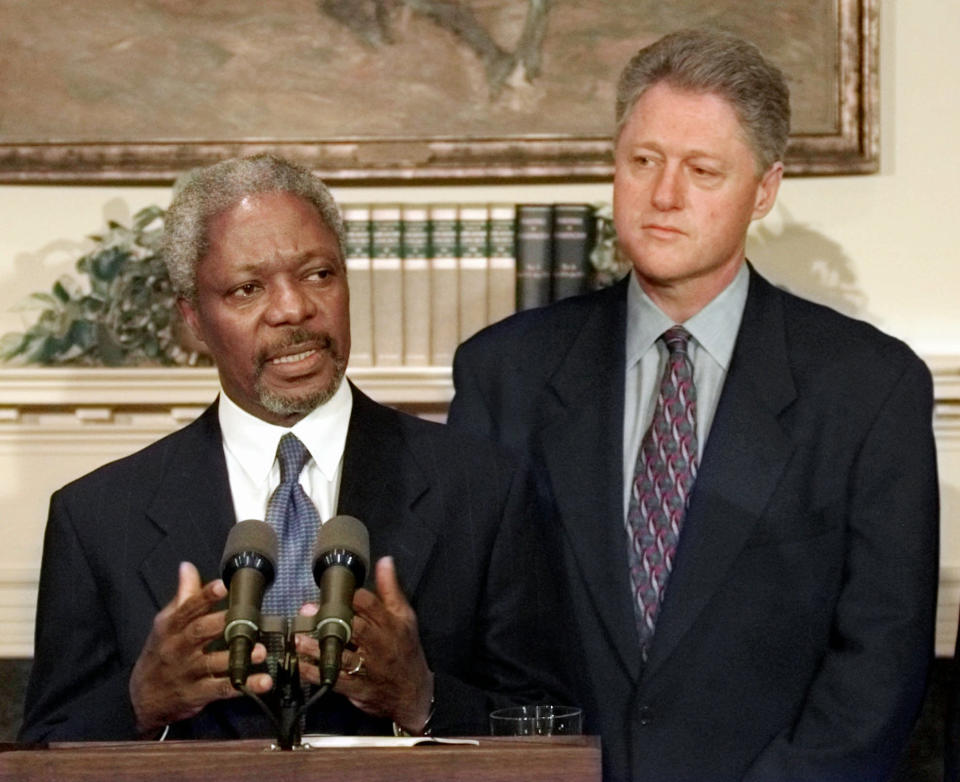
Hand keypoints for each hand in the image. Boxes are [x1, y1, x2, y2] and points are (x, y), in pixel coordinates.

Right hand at [129, 562, 271, 735]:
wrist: (141, 697)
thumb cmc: (160, 653)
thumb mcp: (165, 624)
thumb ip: (183, 597)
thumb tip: (187, 567)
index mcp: (171, 628)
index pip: (188, 609)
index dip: (205, 596)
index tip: (222, 585)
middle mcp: (178, 648)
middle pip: (198, 633)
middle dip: (220, 624)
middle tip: (245, 616)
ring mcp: (188, 672)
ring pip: (213, 663)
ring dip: (237, 657)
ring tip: (259, 651)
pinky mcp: (198, 694)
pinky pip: (222, 689)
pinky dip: (244, 686)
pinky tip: (262, 682)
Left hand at [296, 556, 433, 733]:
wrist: (413, 693)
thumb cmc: (406, 648)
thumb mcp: (405, 616)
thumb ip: (391, 589)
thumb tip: (384, 560)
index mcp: (390, 624)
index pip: (371, 605)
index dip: (352, 597)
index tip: (336, 589)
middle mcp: (378, 644)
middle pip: (354, 628)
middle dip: (330, 618)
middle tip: (308, 609)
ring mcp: (366, 667)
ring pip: (341, 655)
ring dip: (317, 647)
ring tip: (299, 639)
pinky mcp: (356, 687)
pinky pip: (333, 680)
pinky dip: (315, 672)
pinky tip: (301, 664)